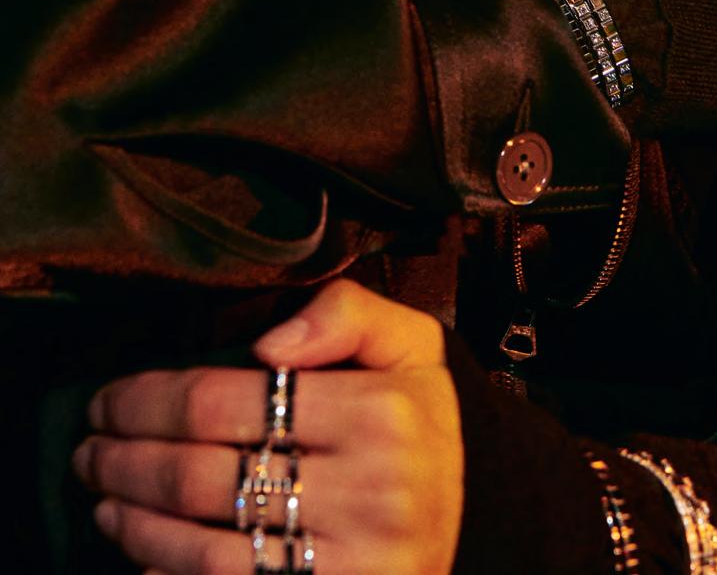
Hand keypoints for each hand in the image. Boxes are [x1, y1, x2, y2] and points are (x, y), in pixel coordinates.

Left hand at [76, 281, 462, 574]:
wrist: (480, 515)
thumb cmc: (423, 419)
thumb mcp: (411, 344)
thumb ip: (348, 313)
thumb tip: (268, 341)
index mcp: (380, 413)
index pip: (228, 402)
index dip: (150, 400)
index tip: (109, 398)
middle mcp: (368, 493)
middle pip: (204, 477)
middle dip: (127, 462)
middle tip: (89, 448)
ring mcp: (349, 564)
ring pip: (204, 550)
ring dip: (135, 523)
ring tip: (102, 498)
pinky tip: (142, 555)